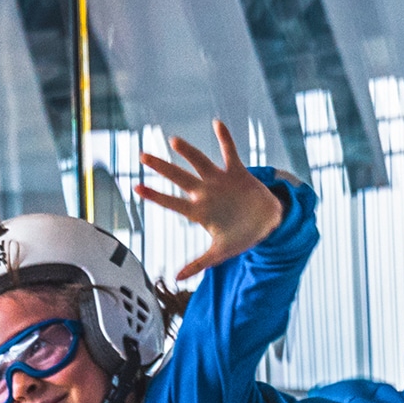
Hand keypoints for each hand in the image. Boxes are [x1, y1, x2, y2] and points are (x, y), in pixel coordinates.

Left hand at [134, 119, 284, 280]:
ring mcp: (220, 181)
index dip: (156, 196)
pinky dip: (225, 139)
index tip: (137, 188)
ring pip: (200, 162)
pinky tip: (216, 124)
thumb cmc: (241, 237)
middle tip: (142, 156)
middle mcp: (206, 193)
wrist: (267, 224)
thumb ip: (199, 263)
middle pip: (179, 178)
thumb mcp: (219, 253)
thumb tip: (177, 278)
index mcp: (199, 212)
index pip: (172, 203)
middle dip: (162, 168)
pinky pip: (230, 153)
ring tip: (173, 141)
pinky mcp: (237, 173)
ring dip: (188, 152)